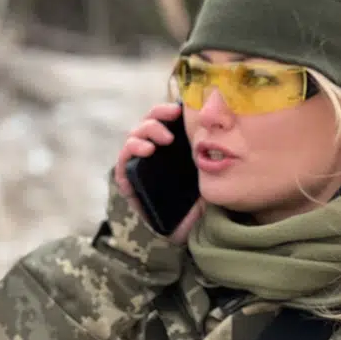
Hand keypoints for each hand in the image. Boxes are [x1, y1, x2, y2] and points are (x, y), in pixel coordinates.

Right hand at [113, 101, 204, 243]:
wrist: (192, 231)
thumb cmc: (200, 200)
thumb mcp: (208, 171)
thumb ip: (211, 154)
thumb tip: (219, 126)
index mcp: (171, 147)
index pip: (163, 120)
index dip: (166, 110)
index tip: (178, 108)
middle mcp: (153, 154)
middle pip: (146, 124)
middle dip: (156, 118)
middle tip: (172, 122)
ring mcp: (138, 168)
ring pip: (132, 139)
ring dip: (144, 133)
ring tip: (162, 141)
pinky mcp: (128, 184)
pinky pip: (122, 163)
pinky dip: (130, 152)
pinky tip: (146, 151)